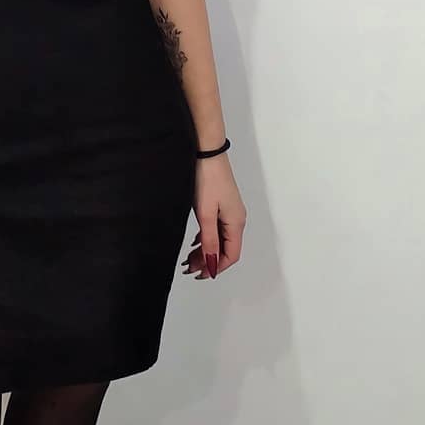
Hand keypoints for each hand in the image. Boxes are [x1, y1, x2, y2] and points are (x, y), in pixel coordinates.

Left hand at [182, 156, 245, 279]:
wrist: (206, 150)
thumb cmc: (206, 178)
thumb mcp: (205, 213)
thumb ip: (209, 240)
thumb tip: (212, 263)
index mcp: (236, 222)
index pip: (231, 255)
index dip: (217, 267)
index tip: (200, 274)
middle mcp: (236, 218)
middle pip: (226, 248)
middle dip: (209, 260)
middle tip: (189, 268)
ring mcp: (229, 210)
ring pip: (220, 238)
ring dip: (206, 250)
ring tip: (189, 257)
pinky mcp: (221, 202)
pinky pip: (216, 227)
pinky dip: (206, 237)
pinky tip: (195, 241)